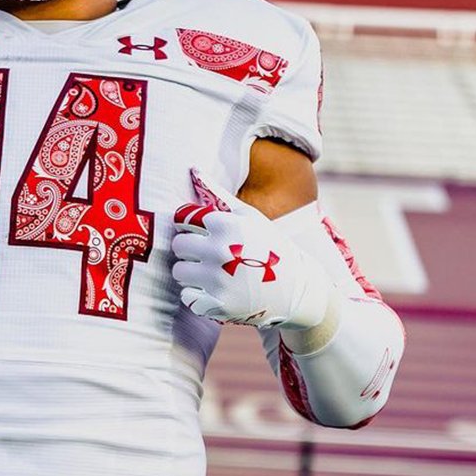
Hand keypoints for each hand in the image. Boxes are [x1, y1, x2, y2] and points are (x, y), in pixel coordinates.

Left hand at [171, 169, 329, 327]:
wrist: (297, 289)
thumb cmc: (270, 247)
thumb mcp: (252, 217)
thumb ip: (220, 196)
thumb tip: (195, 171)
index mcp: (227, 225)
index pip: (183, 218)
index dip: (192, 226)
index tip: (205, 233)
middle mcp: (220, 250)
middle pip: (178, 244)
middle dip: (190, 249)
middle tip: (209, 255)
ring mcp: (218, 279)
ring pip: (178, 271)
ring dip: (191, 272)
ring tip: (212, 272)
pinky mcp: (218, 305)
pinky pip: (186, 296)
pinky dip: (197, 295)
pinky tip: (216, 290)